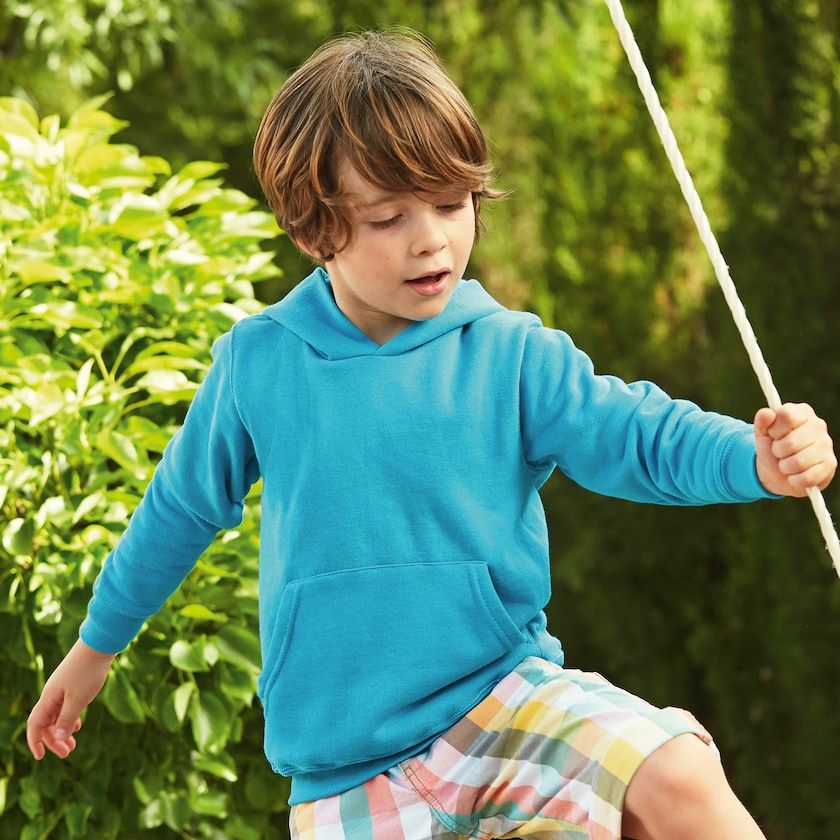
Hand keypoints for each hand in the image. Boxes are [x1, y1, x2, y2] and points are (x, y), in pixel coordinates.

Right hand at [27, 638, 115, 759]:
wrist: (98, 646)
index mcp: (48, 698)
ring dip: (63, 731)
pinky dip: (70, 718)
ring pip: (57, 716)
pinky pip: (66, 707)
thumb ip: (66, 719)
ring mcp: (62, 690)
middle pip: (46, 723)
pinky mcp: (74, 685)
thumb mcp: (78, 699)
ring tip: (73, 745)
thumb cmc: (87, 672)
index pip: (35, 724)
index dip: (35, 741)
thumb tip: (57, 738)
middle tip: (67, 754)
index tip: (41, 757)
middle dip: (54, 741)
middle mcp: (52, 695)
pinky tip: (78, 725)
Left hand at [755, 403, 835, 496]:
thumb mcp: (762, 433)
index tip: (773, 435)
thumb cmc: (771, 447)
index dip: (774, 430)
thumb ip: (762, 420)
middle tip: (779, 452)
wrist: (777, 472)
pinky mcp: (830, 465)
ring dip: (785, 467)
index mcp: (802, 412)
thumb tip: (766, 413)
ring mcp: (827, 445)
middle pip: (790, 443)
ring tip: (786, 463)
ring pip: (798, 463)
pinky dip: (794, 480)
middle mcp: (818, 425)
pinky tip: (795, 475)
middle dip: (777, 452)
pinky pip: (806, 478)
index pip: (786, 415)